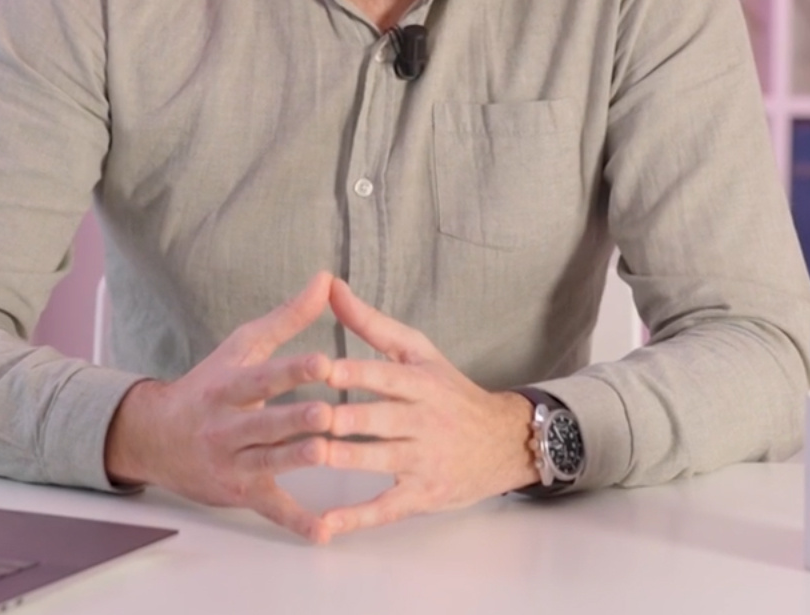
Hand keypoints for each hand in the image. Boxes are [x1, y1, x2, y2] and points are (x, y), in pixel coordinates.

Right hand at [102, 270, 340, 540]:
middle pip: (264, 423)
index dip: (292, 370)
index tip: (323, 362)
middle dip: (294, 420)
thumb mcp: (242, 347)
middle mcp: (227, 426)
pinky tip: (324, 532)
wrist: (155, 439)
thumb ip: (287, 317)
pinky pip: (271, 510)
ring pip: (268, 463)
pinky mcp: (241, 493)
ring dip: (295, 460)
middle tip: (327, 414)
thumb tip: (327, 279)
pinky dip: (296, 523)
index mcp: (229, 387)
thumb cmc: (209, 386)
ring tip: (325, 455)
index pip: (263, 377)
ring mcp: (233, 462)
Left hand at [308, 277, 540, 541]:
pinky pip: (386, 508)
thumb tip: (331, 285)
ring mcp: (423, 460)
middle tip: (306, 415)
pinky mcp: (422, 494)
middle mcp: (423, 420)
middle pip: (379, 419)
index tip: (320, 366)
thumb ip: (371, 324)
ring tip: (309, 456)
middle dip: (343, 418)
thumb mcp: (419, 352)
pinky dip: (356, 518)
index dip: (352, 372)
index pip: (383, 375)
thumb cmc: (450, 392)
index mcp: (420, 382)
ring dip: (344, 459)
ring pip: (379, 459)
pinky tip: (326, 524)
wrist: (504, 442)